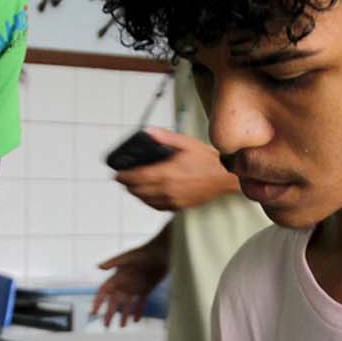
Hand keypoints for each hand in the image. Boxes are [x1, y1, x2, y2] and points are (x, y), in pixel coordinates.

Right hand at [92, 241, 168, 325]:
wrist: (162, 252)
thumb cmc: (144, 252)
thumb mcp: (128, 257)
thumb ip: (113, 262)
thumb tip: (98, 266)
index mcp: (118, 276)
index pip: (104, 291)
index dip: (98, 301)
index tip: (94, 312)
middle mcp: (125, 283)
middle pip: (114, 301)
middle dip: (109, 313)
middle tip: (106, 326)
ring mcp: (136, 287)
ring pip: (127, 304)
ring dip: (123, 315)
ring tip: (121, 326)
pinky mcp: (147, 289)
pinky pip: (141, 302)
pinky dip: (139, 311)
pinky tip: (136, 320)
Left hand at [117, 128, 233, 212]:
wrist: (224, 176)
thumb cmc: (207, 159)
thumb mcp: (185, 143)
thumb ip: (164, 137)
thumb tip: (148, 133)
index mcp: (167, 173)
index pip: (137, 178)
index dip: (124, 177)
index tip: (117, 174)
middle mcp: (168, 189)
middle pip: (138, 191)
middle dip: (128, 185)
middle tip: (123, 179)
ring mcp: (173, 199)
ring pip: (146, 200)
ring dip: (137, 194)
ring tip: (134, 186)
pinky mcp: (179, 206)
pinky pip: (157, 207)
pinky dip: (149, 201)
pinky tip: (149, 195)